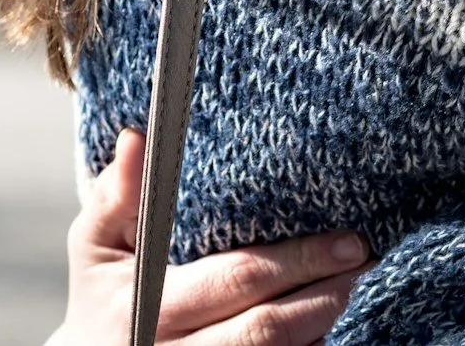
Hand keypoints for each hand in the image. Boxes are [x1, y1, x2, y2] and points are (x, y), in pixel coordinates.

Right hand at [49, 129, 368, 345]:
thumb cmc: (105, 296)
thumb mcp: (98, 245)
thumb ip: (117, 196)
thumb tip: (136, 138)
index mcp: (147, 308)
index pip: (237, 279)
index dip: (300, 260)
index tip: (350, 240)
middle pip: (266, 329)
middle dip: (326, 293)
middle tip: (366, 260)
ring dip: (324, 325)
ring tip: (357, 287)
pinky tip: (329, 324)